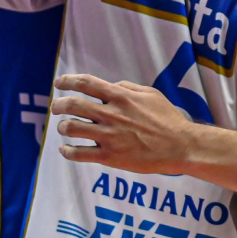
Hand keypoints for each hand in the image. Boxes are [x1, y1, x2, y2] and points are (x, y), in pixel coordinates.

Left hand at [51, 74, 196, 173]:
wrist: (180, 146)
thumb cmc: (168, 119)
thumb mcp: (152, 94)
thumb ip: (129, 87)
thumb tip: (111, 85)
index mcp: (121, 97)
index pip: (86, 84)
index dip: (68, 81)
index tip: (59, 82)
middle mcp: (111, 114)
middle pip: (73, 105)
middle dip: (59, 105)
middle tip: (56, 108)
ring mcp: (109, 136)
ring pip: (71, 128)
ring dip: (63, 127)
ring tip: (64, 128)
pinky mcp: (110, 156)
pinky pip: (79, 154)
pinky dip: (67, 151)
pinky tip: (65, 149)